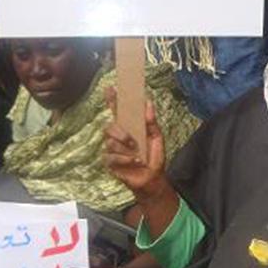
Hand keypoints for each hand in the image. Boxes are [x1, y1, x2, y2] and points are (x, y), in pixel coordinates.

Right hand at [102, 88, 167, 202]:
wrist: (153, 179)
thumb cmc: (154, 157)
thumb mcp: (157, 138)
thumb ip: (152, 122)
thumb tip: (148, 102)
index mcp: (129, 128)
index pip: (118, 111)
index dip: (113, 100)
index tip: (110, 88)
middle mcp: (119, 137)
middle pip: (110, 127)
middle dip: (121, 134)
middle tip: (133, 142)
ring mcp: (113, 149)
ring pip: (110, 142)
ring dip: (125, 149)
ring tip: (137, 155)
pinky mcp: (110, 162)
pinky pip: (112, 157)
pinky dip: (125, 160)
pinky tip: (134, 162)